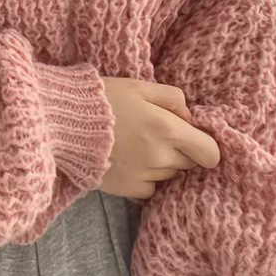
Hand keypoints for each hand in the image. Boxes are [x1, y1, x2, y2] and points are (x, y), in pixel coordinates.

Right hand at [97, 77, 220, 199]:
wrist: (64, 122)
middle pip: (188, 162)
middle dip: (178, 149)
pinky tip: (127, 160)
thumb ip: (172, 98)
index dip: (204, 145)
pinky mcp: (128, 190)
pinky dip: (144, 178)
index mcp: (168, 129)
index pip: (210, 153)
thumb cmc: (103, 99)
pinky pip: (150, 188)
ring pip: (168, 174)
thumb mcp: (139, 86)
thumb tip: (189, 116)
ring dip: (160, 163)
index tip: (191, 138)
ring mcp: (145, 176)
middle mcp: (160, 157)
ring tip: (134, 144)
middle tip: (153, 133)